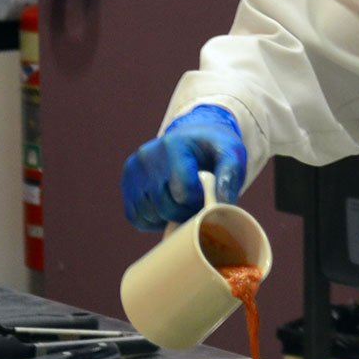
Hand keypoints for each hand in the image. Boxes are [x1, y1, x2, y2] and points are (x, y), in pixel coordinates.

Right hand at [120, 104, 246, 230]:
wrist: (193, 137)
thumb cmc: (214, 148)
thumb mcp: (231, 154)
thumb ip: (230, 177)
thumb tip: (221, 206)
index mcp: (173, 147)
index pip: (183, 192)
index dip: (199, 203)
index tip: (207, 195)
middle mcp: (147, 157)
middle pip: (166, 207)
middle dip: (186, 213)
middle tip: (198, 203)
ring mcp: (133, 171)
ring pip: (150, 215)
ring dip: (169, 218)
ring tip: (184, 204)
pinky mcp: (127, 183)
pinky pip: (136, 217)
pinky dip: (153, 221)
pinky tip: (168, 208)